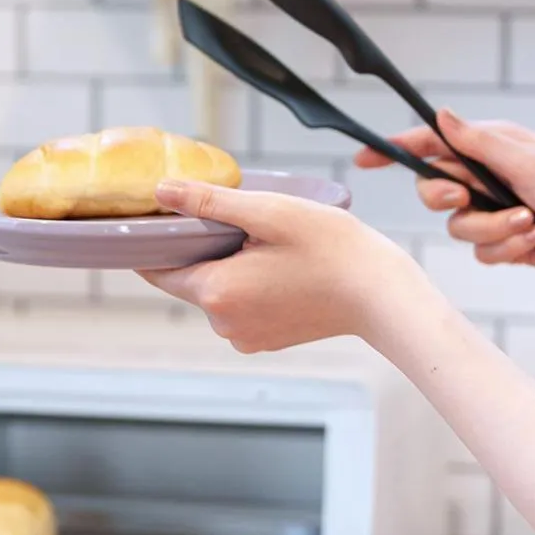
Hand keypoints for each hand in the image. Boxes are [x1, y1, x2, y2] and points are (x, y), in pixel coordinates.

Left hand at [136, 179, 421, 352]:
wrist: (380, 294)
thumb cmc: (331, 248)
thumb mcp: (268, 211)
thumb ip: (208, 202)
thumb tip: (161, 192)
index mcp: (216, 291)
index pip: (157, 269)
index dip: (154, 243)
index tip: (161, 219)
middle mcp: (222, 323)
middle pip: (188, 280)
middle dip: (200, 250)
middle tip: (233, 220)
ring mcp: (244, 338)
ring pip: (215, 293)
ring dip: (227, 268)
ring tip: (263, 242)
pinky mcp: (264, 342)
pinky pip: (239, 309)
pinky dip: (248, 287)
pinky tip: (277, 267)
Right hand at [355, 109, 534, 278]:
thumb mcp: (525, 161)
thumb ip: (476, 144)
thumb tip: (441, 115)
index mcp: (492, 148)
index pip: (432, 145)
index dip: (397, 151)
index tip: (365, 158)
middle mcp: (489, 177)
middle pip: (435, 192)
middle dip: (449, 201)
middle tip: (467, 199)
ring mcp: (498, 210)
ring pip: (459, 228)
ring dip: (494, 230)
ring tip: (529, 225)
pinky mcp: (508, 242)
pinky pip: (483, 251)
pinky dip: (509, 248)